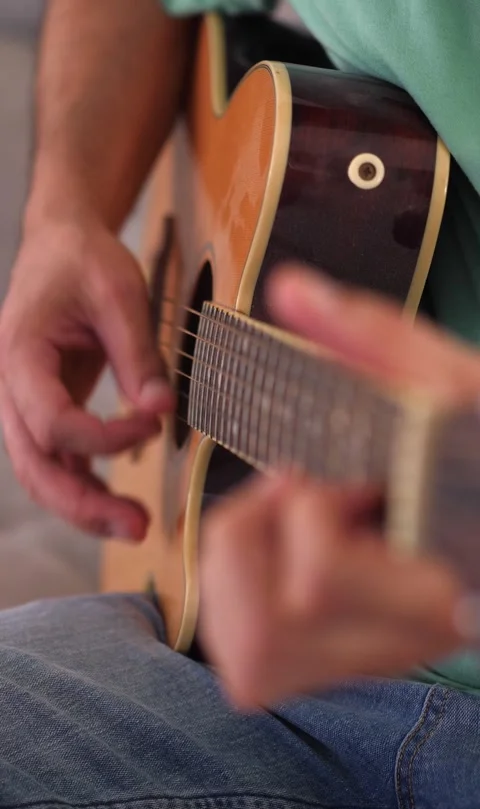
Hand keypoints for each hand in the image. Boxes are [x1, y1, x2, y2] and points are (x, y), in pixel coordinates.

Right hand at [0, 217, 172, 539]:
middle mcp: (12, 387)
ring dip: (85, 506)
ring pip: (42, 474)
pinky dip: (85, 486)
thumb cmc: (84, 260)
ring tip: (134, 526)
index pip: (52, 421)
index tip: (153, 423)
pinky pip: (59, 461)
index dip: (105, 437)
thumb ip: (138, 353)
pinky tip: (117, 503)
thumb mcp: (119, 293)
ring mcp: (25, 405)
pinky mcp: (47, 411)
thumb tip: (161, 410)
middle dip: (85, 504)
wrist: (61, 245)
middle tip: (138, 527)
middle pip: (36, 466)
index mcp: (20, 353)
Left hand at [198, 266, 479, 707]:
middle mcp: (408, 634)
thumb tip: (289, 291)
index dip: (306, 506)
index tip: (336, 466)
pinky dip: (235, 607)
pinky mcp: (350, 662)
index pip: (320, 575)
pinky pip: (253, 670)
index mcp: (442, 569)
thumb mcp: (448, 383)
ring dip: (234, 575)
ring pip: (248, 662)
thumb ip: (370, 338)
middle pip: (269, 624)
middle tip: (293, 491)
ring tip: (284, 524)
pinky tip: (274, 555)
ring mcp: (376, 656)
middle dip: (251, 536)